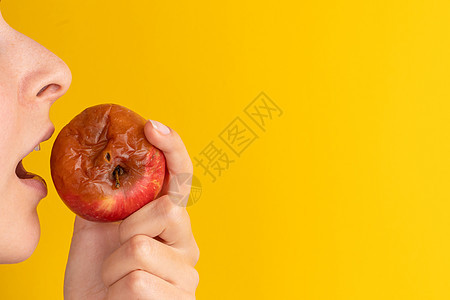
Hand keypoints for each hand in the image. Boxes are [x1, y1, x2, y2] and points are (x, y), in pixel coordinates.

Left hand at [64, 120, 198, 298]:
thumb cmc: (97, 272)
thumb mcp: (93, 227)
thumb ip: (103, 197)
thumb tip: (93, 161)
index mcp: (169, 218)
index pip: (182, 176)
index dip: (172, 148)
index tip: (151, 127)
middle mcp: (186, 241)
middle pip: (168, 209)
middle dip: (128, 227)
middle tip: (117, 249)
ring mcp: (188, 272)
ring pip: (142, 249)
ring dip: (113, 266)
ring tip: (115, 279)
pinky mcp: (181, 299)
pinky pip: (138, 283)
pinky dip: (116, 291)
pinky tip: (122, 297)